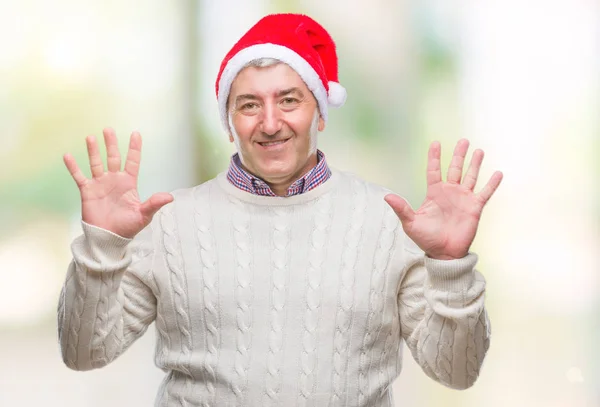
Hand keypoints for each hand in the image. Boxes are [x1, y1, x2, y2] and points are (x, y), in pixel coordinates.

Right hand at [63, 128, 172, 238]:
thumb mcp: (143, 215)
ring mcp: (100, 184)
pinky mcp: (87, 191)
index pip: (133, 161)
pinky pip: (79, 176)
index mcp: (129, 183)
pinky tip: (68, 155)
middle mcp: (114, 180)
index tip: (135, 133)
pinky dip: (73, 166)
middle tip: (108, 129)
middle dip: (111, 144)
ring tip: (91, 138)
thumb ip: (154, 204)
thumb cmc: (127, 227)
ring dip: (93, 151)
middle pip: (113, 157)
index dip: (134, 148)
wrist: (108, 238)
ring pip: (96, 163)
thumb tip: (170, 197)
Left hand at [384, 139, 502, 259]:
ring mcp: (463, 198)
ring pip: (471, 176)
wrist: (444, 254)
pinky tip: (498, 173)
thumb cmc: (426, 239)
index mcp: (434, 193)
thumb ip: (401, 208)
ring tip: (479, 151)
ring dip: (475, 164)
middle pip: (455, 168)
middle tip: (463, 140)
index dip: (435, 157)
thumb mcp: (411, 223)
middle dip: (459, 154)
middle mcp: (450, 192)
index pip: (434, 170)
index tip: (435, 143)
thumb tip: (386, 197)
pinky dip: (492, 183)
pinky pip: (485, 192)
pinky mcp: (475, 207)